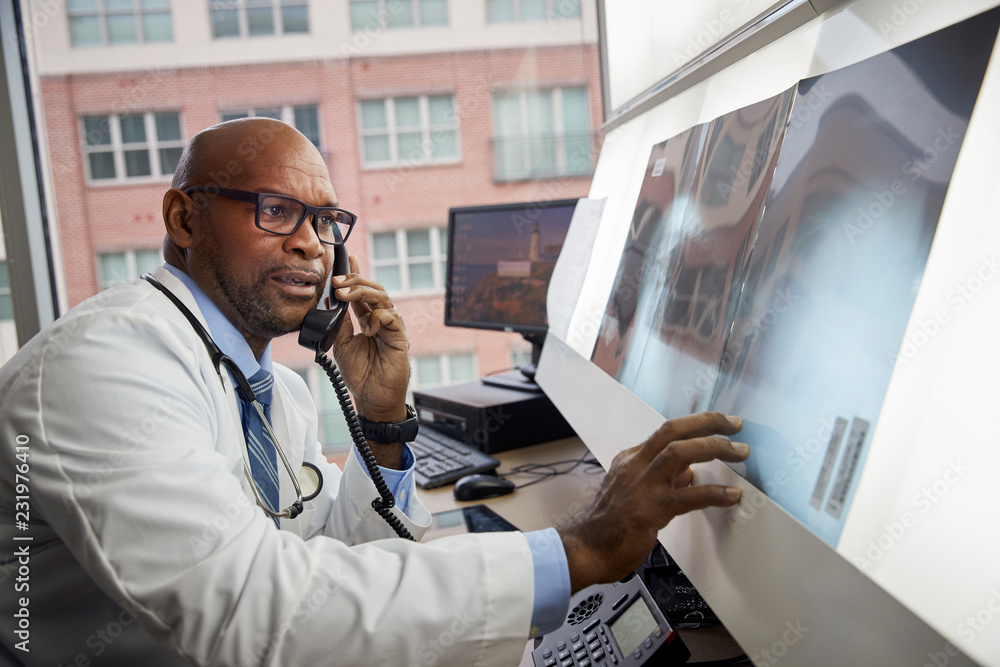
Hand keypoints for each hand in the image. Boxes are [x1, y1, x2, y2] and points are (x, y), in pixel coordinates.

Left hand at [327, 255, 409, 424]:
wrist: (372, 398)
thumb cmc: (360, 373)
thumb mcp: (342, 344)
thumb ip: (340, 322)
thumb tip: (329, 300)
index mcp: (367, 319)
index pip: (362, 291)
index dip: (355, 274)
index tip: (347, 258)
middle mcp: (381, 319)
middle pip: (373, 289)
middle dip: (355, 280)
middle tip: (337, 280)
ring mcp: (392, 327)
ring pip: (382, 298)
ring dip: (362, 292)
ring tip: (344, 295)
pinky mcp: (400, 337)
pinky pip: (391, 317)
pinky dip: (377, 318)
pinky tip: (367, 329)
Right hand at [557, 412, 748, 591]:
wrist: (584, 550)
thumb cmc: (607, 526)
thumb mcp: (632, 492)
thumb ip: (662, 480)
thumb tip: (688, 473)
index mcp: (630, 460)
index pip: (667, 431)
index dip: (697, 423)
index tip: (720, 423)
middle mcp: (635, 466)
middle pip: (673, 431)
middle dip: (708, 423)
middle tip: (735, 426)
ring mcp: (641, 487)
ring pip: (679, 453)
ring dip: (714, 448)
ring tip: (739, 452)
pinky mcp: (649, 511)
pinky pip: (687, 497)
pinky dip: (714, 494)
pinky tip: (731, 495)